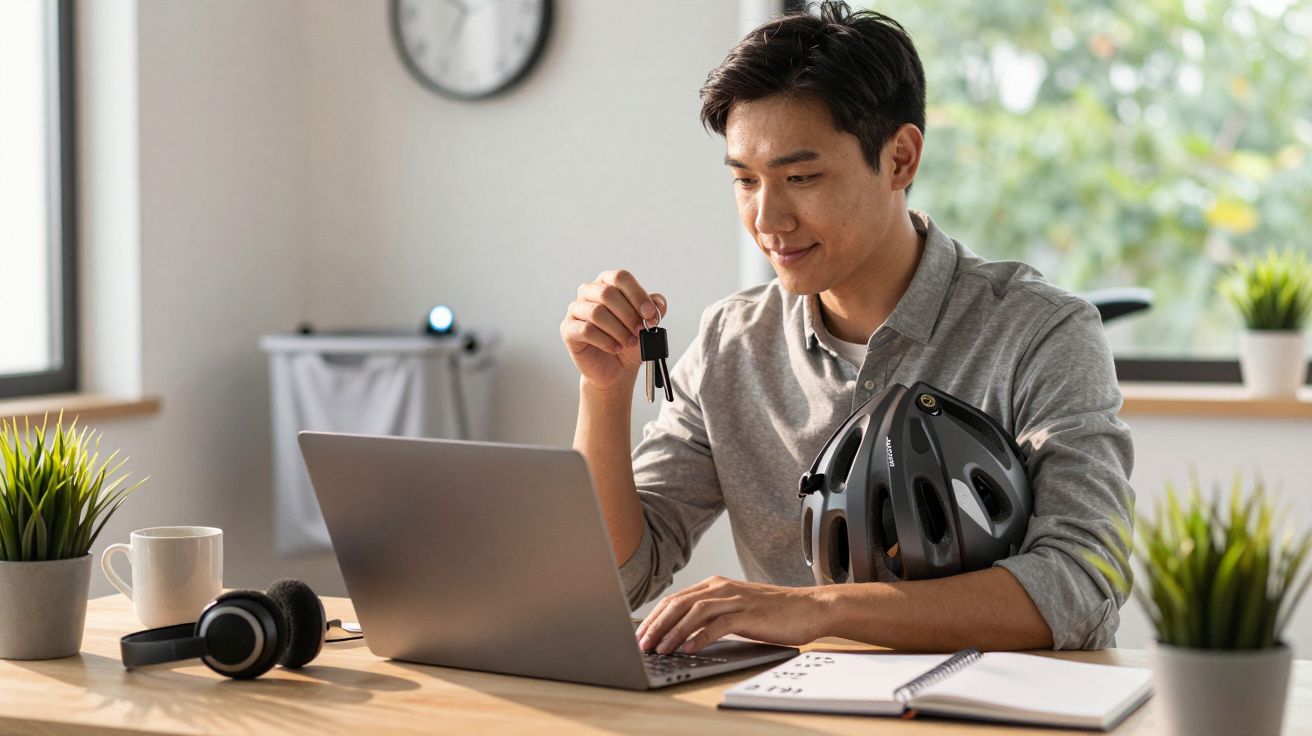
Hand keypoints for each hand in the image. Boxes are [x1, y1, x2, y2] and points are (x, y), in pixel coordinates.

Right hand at [560, 269, 666, 392]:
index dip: (637, 294)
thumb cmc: (629, 341)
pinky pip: (585, 330)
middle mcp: (589, 292)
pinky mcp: (568, 329)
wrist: (616, 369)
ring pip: (596, 312)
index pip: (620, 277)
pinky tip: (616, 347)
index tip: (650, 314)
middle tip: (640, 330)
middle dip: (628, 314)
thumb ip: (655, 308)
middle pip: (607, 293)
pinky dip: (606, 340)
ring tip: (629, 342)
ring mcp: (575, 310)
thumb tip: (657, 303)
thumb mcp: (648, 324)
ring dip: (618, 329)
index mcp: (608, 283)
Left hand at [635, 576, 828, 654]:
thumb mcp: (735, 609)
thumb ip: (710, 615)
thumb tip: (680, 634)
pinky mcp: (749, 614)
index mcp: (715, 585)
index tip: (641, 636)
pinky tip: (688, 649)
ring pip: (695, 612)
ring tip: (661, 649)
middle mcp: (721, 588)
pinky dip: (700, 637)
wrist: (808, 608)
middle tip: (643, 645)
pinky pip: (718, 624)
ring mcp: (735, 599)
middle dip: (657, 625)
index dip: (654, 618)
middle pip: (679, 604)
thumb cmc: (772, 613)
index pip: (675, 599)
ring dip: (674, 632)